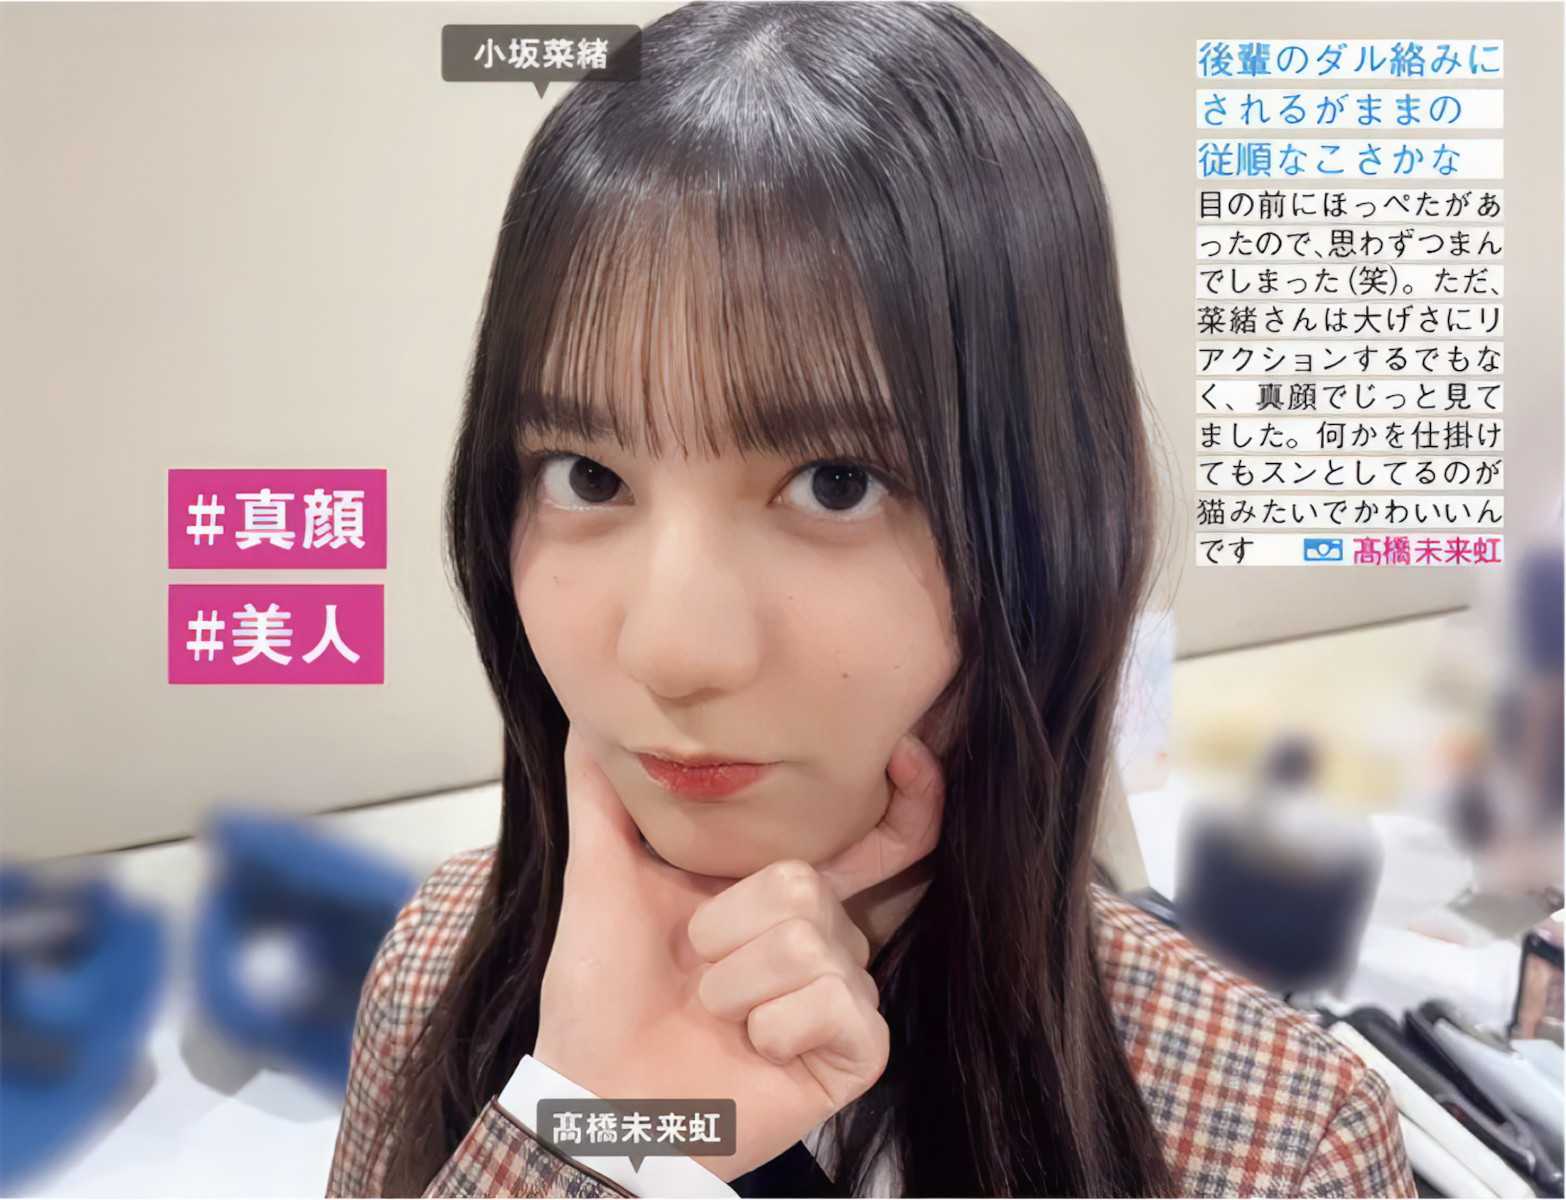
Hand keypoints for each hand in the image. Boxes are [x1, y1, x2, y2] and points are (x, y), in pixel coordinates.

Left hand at [532, 726, 944, 1181]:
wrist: (596, 1096)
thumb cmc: (601, 993)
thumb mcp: (597, 878)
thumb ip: (602, 797)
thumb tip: (587, 719)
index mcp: (779, 893)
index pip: (875, 834)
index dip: (912, 797)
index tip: (908, 755)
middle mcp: (824, 938)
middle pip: (809, 884)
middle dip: (727, 928)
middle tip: (697, 969)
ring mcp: (842, 996)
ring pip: (813, 943)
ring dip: (736, 985)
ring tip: (715, 1016)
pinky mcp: (856, 1051)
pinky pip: (838, 1003)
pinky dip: (774, 1027)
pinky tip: (753, 1049)